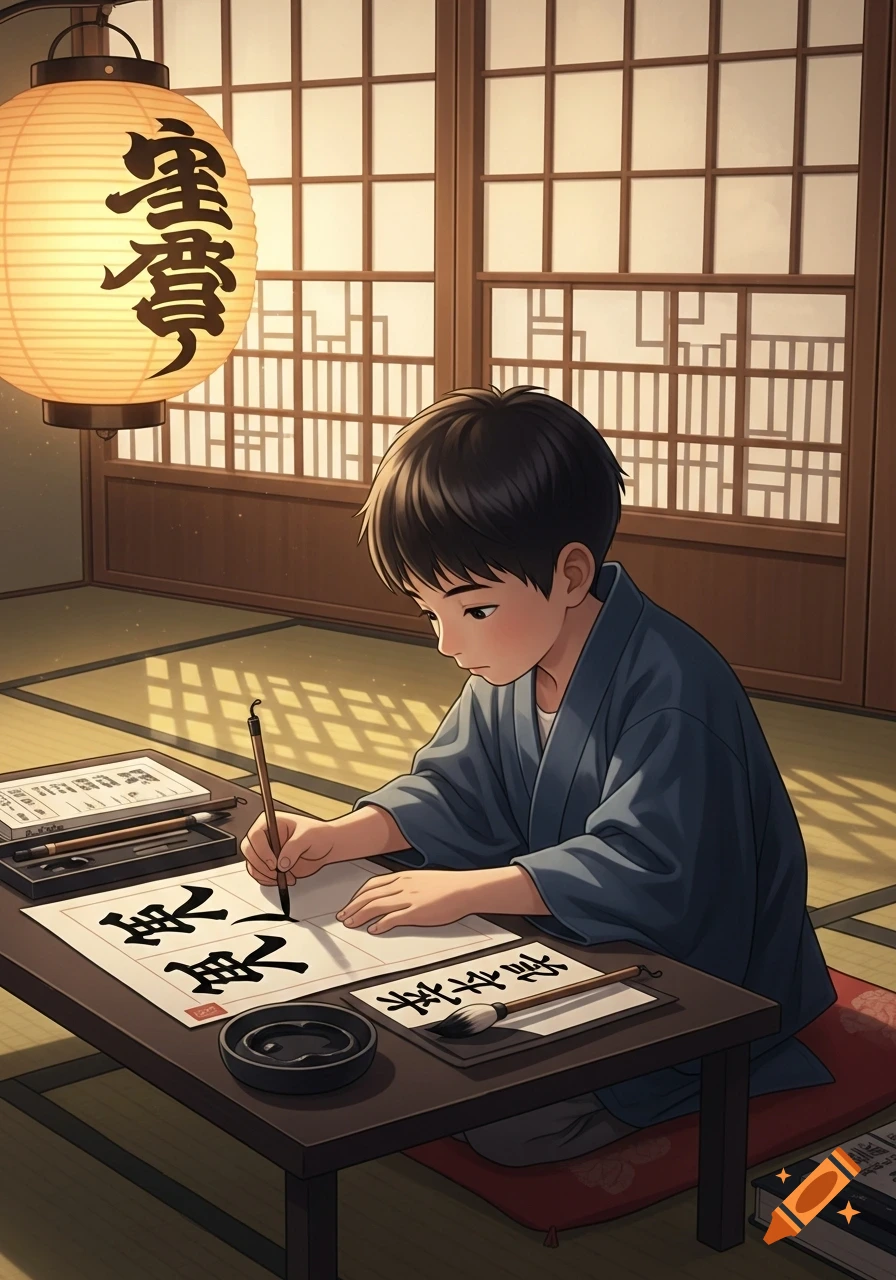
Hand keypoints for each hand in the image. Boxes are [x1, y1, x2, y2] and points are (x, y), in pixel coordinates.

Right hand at [240, 811, 334, 885]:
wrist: (327, 847)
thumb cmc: (319, 835)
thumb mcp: (308, 837)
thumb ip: (294, 848)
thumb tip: (282, 862)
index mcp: (272, 822)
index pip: (255, 835)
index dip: (261, 850)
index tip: (274, 862)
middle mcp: (266, 836)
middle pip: (248, 850)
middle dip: (261, 865)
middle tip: (277, 872)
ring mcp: (266, 850)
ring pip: (252, 864)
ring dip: (265, 874)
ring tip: (284, 876)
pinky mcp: (269, 864)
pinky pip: (258, 874)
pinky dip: (268, 880)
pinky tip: (282, 879)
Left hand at [336, 870, 473, 933]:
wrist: (465, 889)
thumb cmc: (448, 886)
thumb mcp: (423, 879)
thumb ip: (407, 885)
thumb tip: (395, 895)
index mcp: (404, 877)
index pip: (372, 885)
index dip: (358, 895)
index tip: (350, 904)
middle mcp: (403, 885)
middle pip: (370, 896)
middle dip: (353, 906)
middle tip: (343, 916)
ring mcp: (409, 898)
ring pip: (377, 906)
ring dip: (361, 915)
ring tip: (352, 924)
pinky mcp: (417, 911)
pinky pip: (393, 918)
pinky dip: (380, 924)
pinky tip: (374, 929)